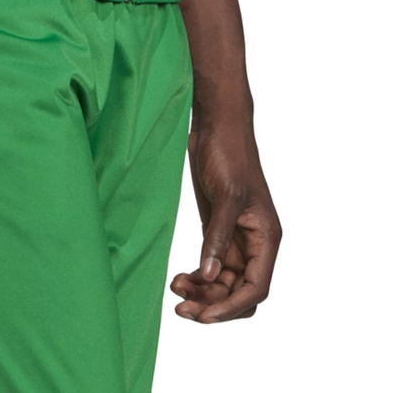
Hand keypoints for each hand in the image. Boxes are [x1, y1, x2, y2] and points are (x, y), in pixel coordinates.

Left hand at [170, 117, 281, 322]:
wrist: (216, 126)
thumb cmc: (229, 154)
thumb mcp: (226, 196)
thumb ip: (218, 237)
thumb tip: (210, 275)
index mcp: (266, 238)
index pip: (256, 288)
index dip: (232, 307)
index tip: (205, 316)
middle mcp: (254, 245)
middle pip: (238, 293)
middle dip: (213, 305)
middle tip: (182, 310)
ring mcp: (235, 240)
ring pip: (223, 284)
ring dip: (202, 293)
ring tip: (176, 291)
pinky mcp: (217, 232)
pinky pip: (211, 267)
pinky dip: (197, 277)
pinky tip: (179, 279)